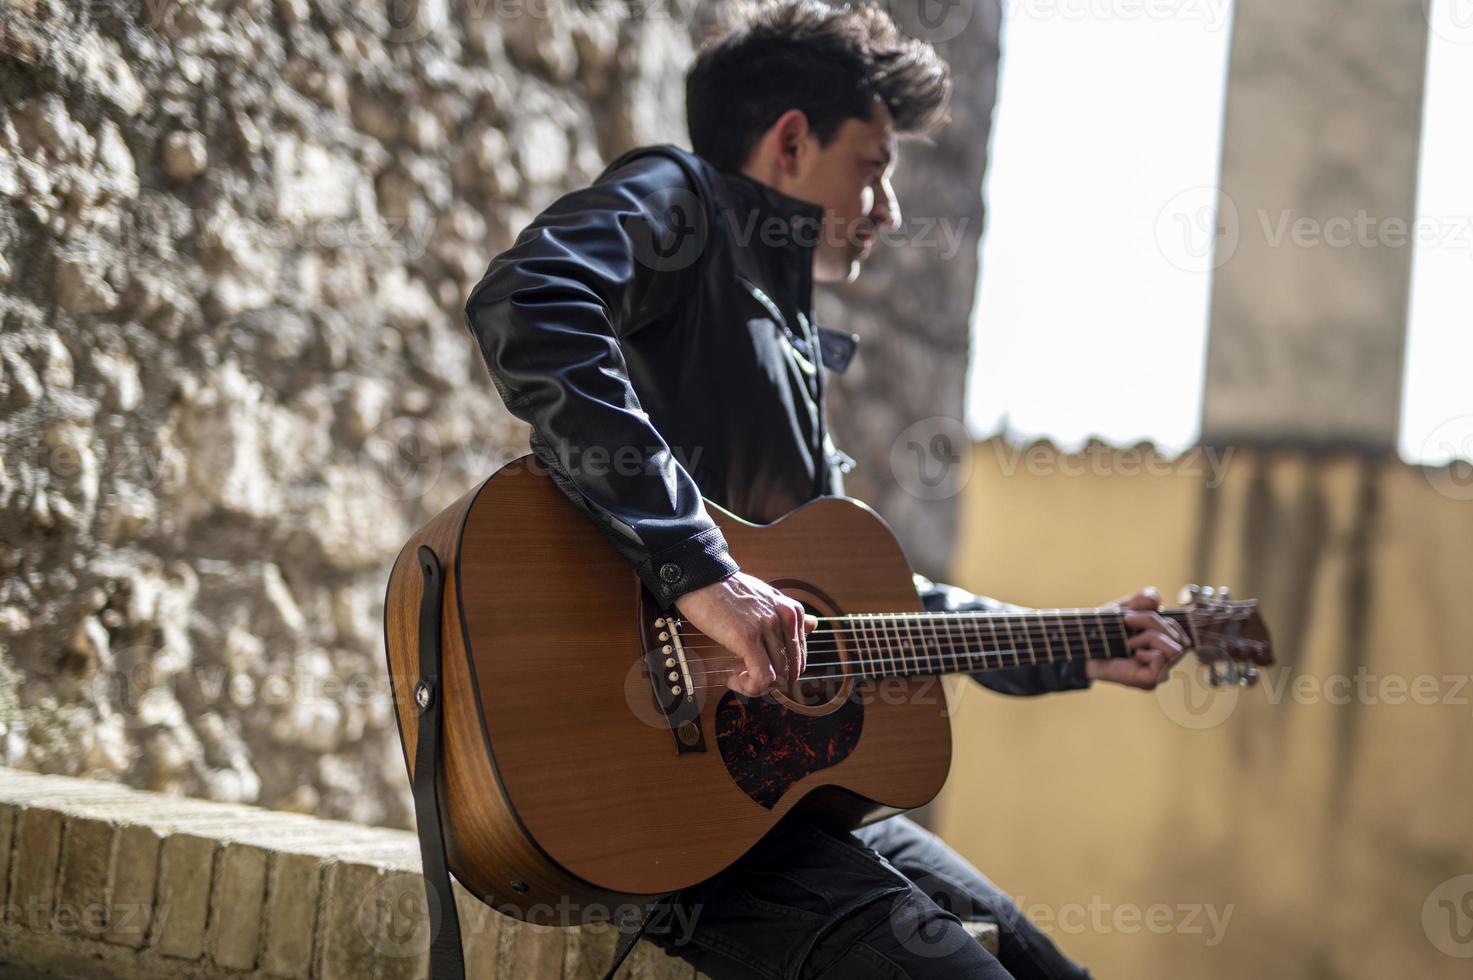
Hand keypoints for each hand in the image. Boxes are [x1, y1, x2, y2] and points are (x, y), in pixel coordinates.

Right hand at [675, 571, 816, 696]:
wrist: (700, 578)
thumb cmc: (728, 591)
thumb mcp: (767, 598)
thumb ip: (790, 616)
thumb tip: (814, 624)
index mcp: (793, 611)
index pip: (799, 658)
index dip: (779, 671)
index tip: (756, 665)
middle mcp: (786, 619)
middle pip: (790, 671)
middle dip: (769, 682)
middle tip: (745, 673)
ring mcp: (768, 627)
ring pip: (777, 678)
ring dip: (754, 685)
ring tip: (735, 673)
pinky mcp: (748, 638)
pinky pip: (761, 677)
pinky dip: (749, 687)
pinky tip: (732, 679)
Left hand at [1085, 587, 1188, 689]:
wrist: (1081, 647)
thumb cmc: (1102, 631)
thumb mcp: (1123, 609)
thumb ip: (1142, 600)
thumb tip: (1156, 599)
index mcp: (1162, 645)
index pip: (1181, 633)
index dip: (1161, 619)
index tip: (1130, 615)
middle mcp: (1164, 660)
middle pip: (1180, 639)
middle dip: (1152, 623)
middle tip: (1127, 624)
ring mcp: (1158, 673)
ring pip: (1176, 650)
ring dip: (1151, 638)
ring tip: (1129, 642)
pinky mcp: (1148, 681)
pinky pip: (1162, 663)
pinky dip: (1147, 653)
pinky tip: (1133, 653)